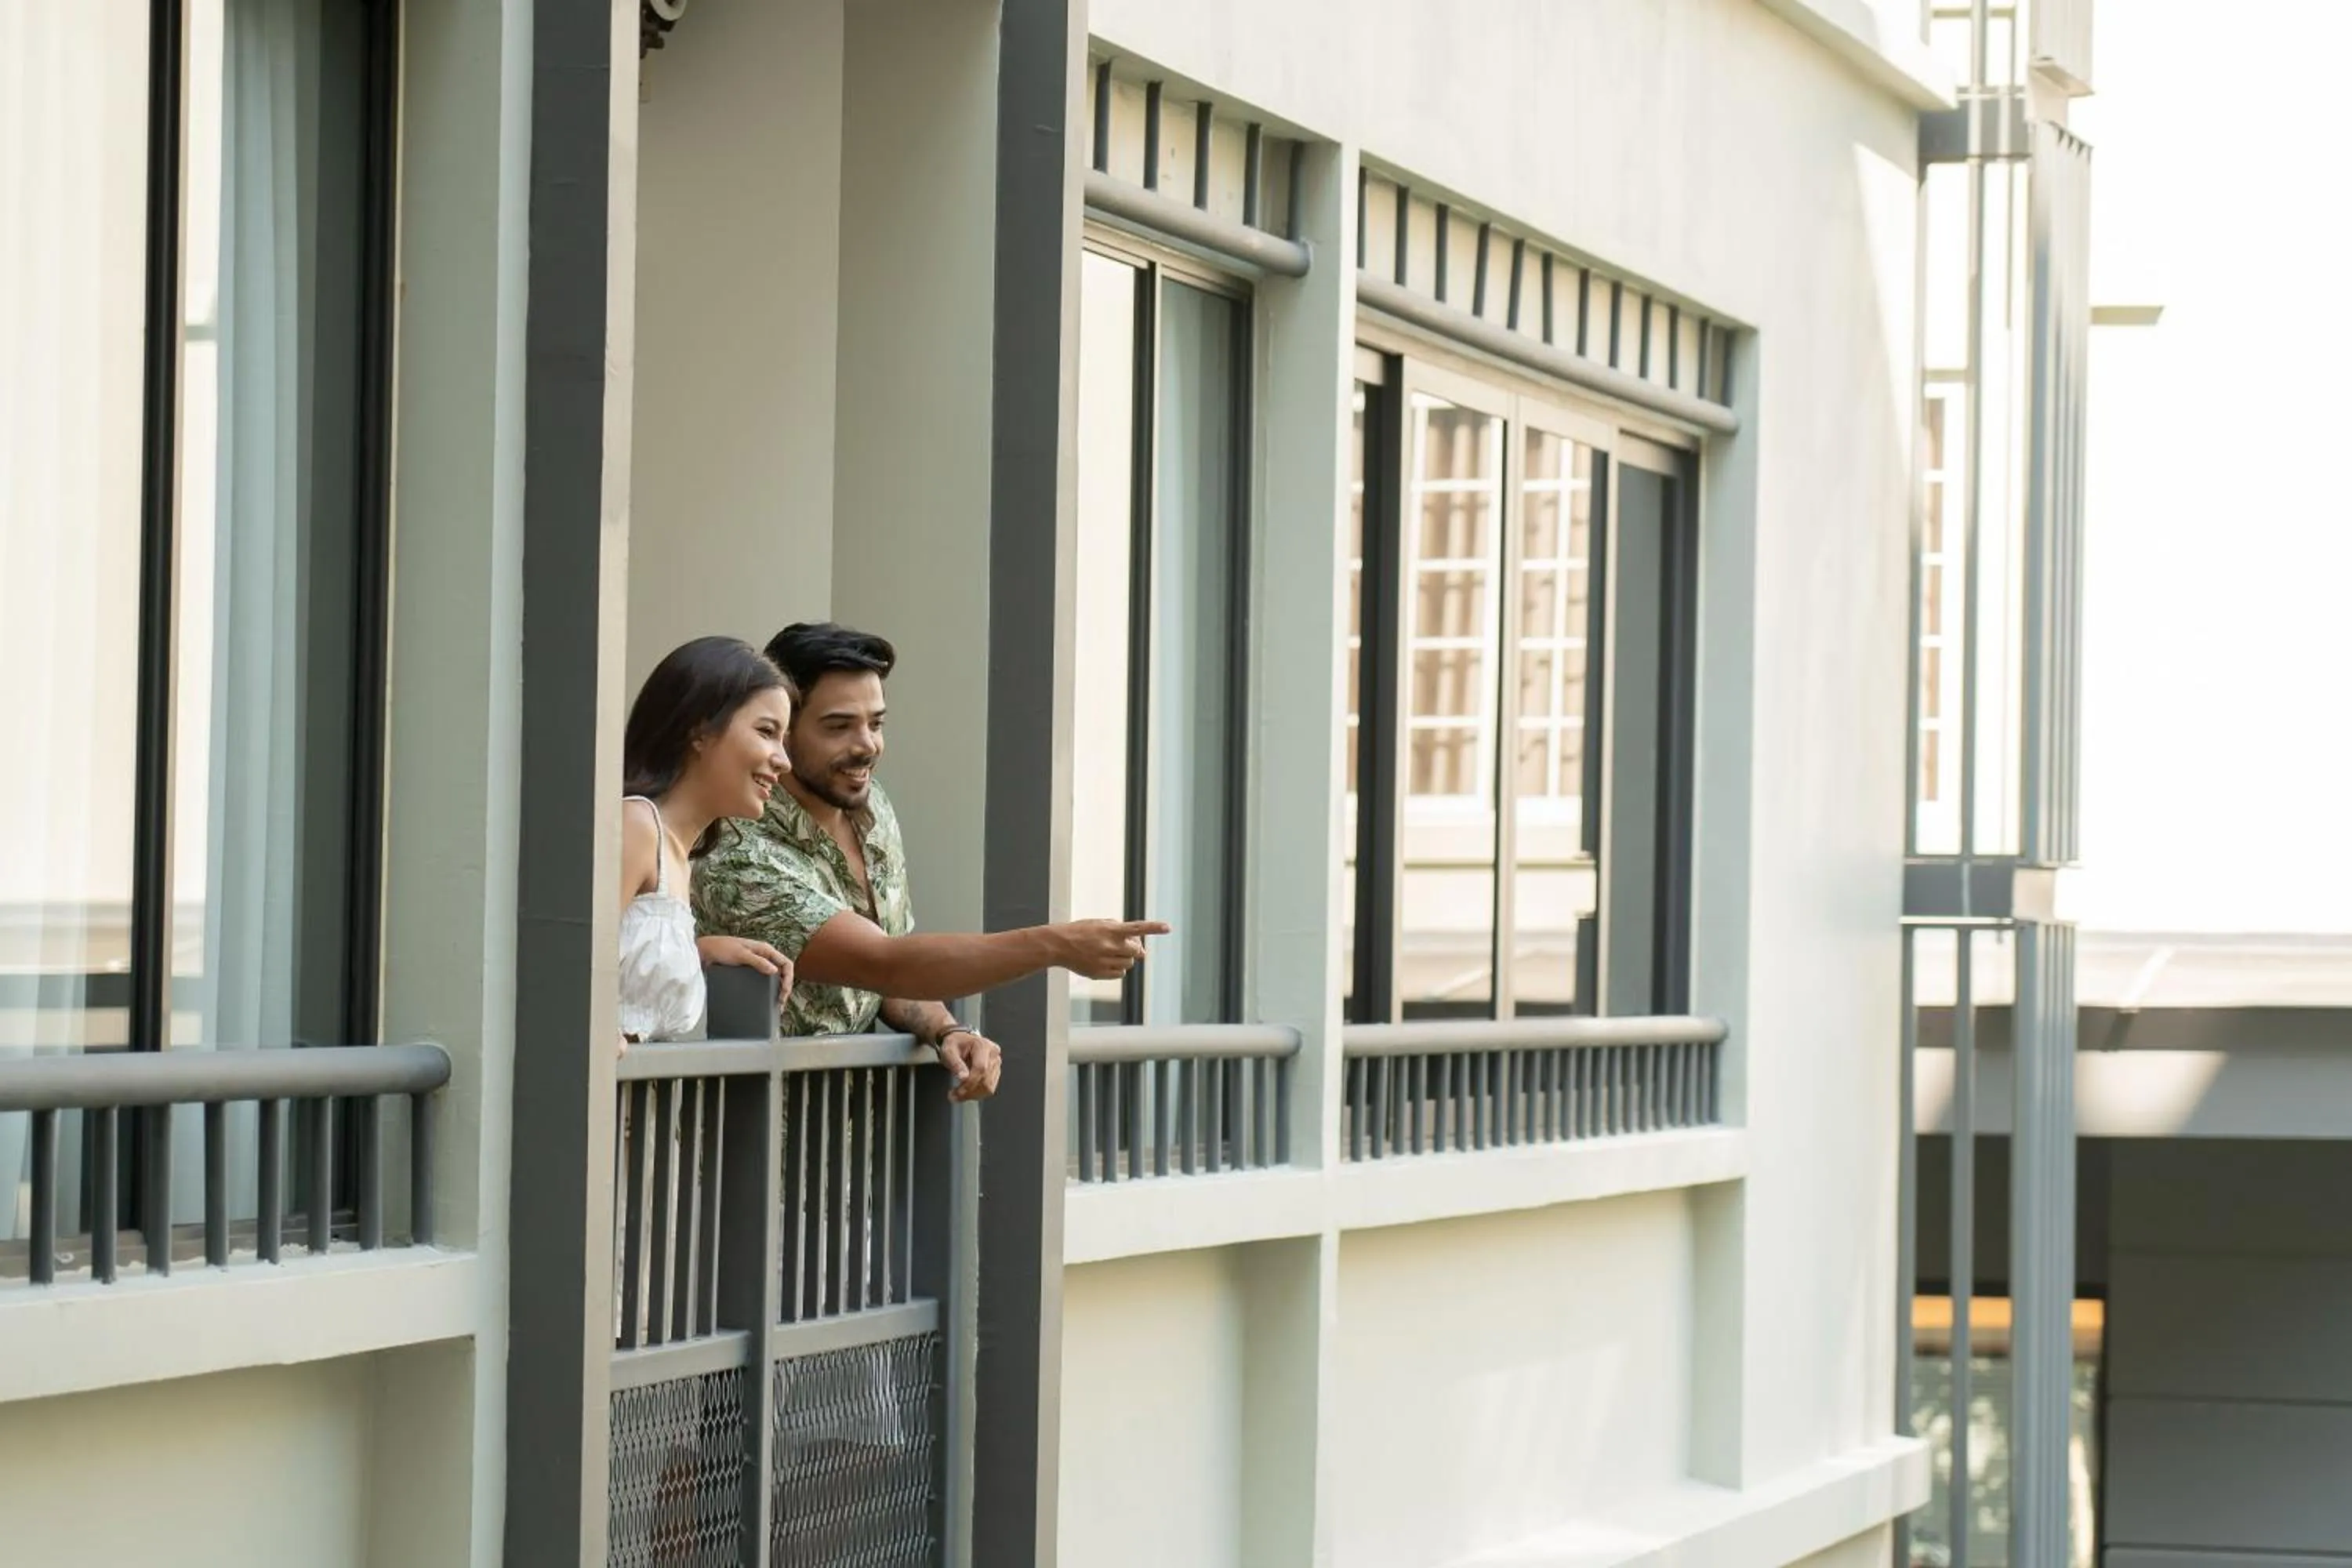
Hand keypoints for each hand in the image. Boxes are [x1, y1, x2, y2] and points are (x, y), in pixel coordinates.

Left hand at [696, 935, 794, 1003]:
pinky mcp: (747, 972)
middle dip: (784, 988)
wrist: (703, 952)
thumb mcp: (740, 954)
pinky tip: (764, 999)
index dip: (789, 978)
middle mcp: (763, 957)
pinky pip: (762, 982)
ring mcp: (755, 965)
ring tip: (775, 1005)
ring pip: (773, 978)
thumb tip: (775, 971)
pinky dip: (766, 991)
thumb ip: (758, 962)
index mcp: (764, 949)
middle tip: (780, 1003)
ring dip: (776, 991)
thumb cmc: (719, 948)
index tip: (784, 992)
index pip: (786, 964)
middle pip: (782, 973)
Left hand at [936, 1028, 1001, 1102]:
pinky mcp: (996, 1072)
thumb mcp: (949, 1051)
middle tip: (953, 1096)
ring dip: (972, 1095)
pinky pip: (989, 1088)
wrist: (960, 1042)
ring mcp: (996, 1064)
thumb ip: (955, 1063)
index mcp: (983, 1045)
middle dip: (969, 1091)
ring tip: (958, 1095)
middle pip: (986, 1079)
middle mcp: (994, 1054)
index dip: (970, 1082)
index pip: (981, 1068)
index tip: (958, 1091)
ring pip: (989, 1087)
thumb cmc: (954, 1044)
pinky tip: (966, 1093)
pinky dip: (977, 1094)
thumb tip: (963, 1078)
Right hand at [1053, 919, 1171, 980]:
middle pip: (1137, 950)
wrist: (1059, 945)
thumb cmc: (1080, 931)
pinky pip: (1120, 974)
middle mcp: (1109, 945)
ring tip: (1111, 953)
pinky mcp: (1100, 973)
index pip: (1137, 928)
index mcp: (1110, 930)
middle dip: (1134, 948)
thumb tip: (1138, 942)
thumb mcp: (1100, 923)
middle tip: (1126, 946)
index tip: (1168, 927)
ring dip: (1126, 959)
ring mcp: (1105, 960)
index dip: (1154, 928)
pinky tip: (1107, 962)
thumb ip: (1119, 929)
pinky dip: (1118, 969)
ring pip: (1129, 964)